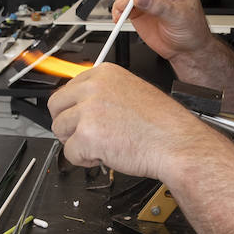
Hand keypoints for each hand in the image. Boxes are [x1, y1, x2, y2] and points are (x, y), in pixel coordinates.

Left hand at [48, 64, 209, 178]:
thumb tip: (83, 103)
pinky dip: (85, 160)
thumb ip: (104, 93)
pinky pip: (69, 153)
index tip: (82, 118)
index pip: (68, 88)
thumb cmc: (163, 124)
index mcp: (105, 73)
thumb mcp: (133, 91)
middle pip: (56, 106)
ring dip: (77, 143)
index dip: (74, 108)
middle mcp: (94, 88)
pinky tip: (106, 155)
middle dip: (68, 124)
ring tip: (102, 145)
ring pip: (60, 130)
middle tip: (87, 135)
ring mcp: (89, 111)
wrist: (177, 144)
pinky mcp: (87, 136)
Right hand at [110, 0, 213, 63]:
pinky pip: (123, 5)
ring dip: (121, 0)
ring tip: (122, 12)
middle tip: (126, 2)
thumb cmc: (191, 29)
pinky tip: (120, 17)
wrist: (186, 49)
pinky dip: (118, 11)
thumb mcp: (177, 16)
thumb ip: (158, 6)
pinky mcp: (138, 9)